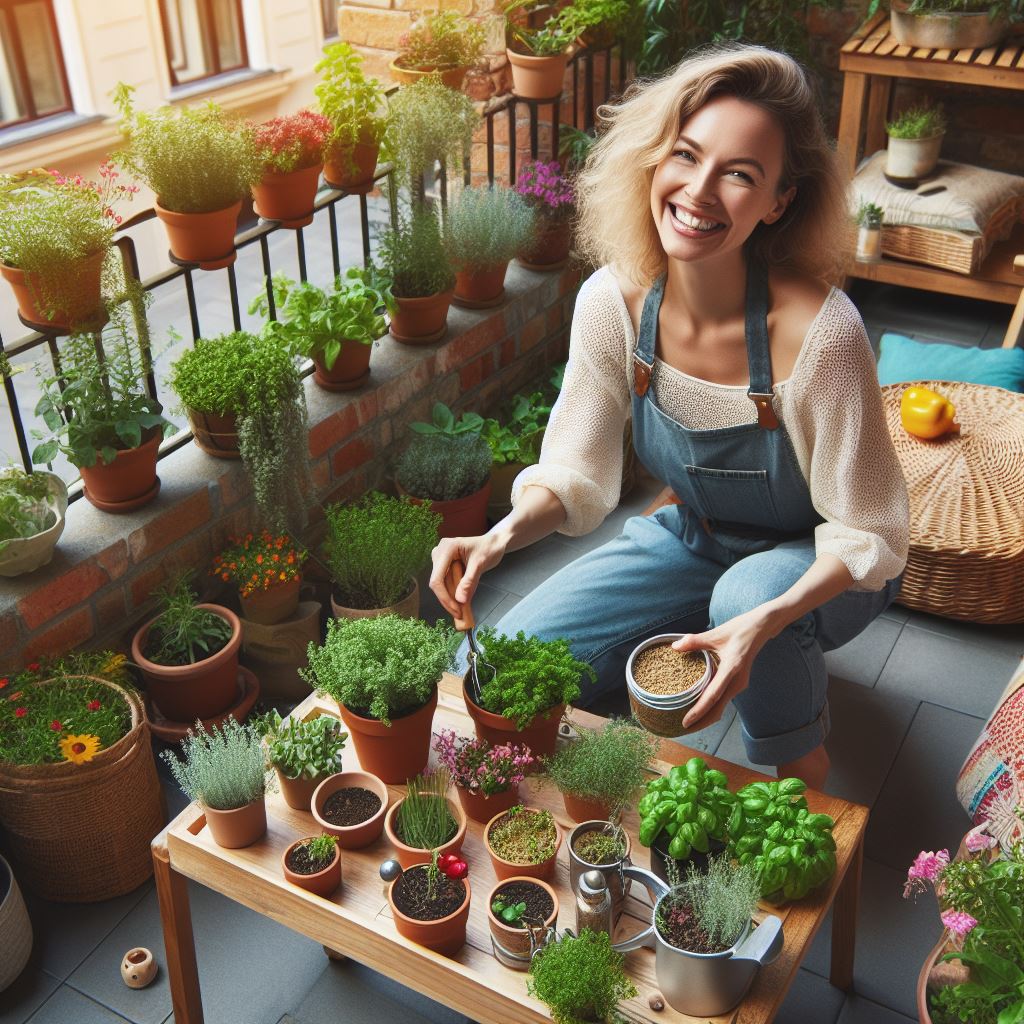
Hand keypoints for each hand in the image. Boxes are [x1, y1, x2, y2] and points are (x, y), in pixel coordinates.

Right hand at [429, 532, 508, 618]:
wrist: (494, 543)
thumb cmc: (489, 548)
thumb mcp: (481, 564)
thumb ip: (469, 582)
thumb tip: (460, 600)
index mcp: (447, 548)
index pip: (437, 578)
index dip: (445, 597)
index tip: (456, 610)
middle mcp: (439, 552)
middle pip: (437, 583)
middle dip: (447, 600)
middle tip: (460, 614)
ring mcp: (441, 558)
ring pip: (440, 584)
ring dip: (450, 597)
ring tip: (462, 608)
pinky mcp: (444, 564)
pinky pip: (445, 582)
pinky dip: (453, 592)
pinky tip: (462, 599)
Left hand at [672, 607, 774, 728]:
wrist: (762, 627)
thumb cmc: (740, 629)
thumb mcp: (716, 633)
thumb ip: (695, 641)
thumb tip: (674, 646)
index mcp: (732, 669)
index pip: (713, 697)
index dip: (699, 711)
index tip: (686, 722)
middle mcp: (737, 681)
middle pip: (718, 709)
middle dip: (701, 722)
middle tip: (682, 729)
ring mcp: (739, 683)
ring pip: (722, 706)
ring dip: (707, 716)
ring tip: (689, 721)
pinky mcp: (738, 682)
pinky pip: (724, 698)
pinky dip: (712, 706)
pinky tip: (699, 706)